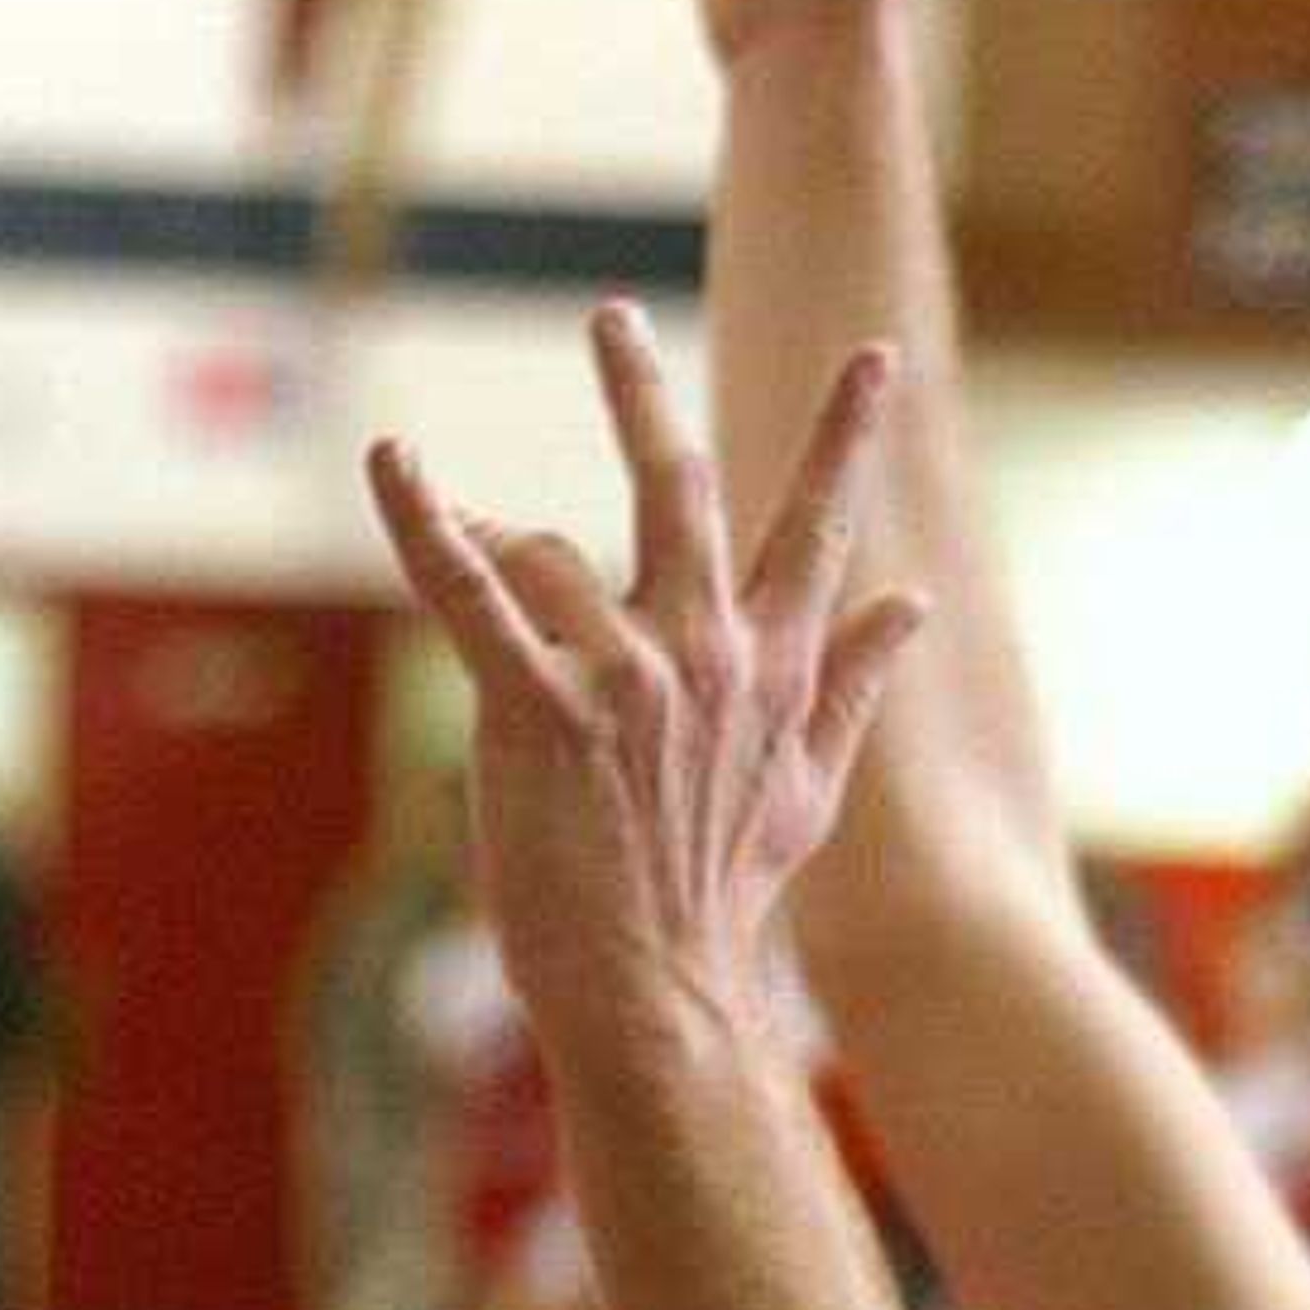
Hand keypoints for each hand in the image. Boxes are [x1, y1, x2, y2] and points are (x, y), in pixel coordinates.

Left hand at [369, 310, 918, 1049]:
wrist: (657, 992)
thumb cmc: (722, 895)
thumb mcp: (811, 786)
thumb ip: (856, 680)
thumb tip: (916, 603)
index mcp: (775, 666)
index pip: (817, 530)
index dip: (846, 438)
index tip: (874, 357)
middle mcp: (710, 654)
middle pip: (677, 485)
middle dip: (639, 393)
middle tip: (607, 317)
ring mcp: (627, 677)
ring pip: (551, 559)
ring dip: (504, 567)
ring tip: (480, 601)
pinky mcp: (541, 708)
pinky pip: (471, 590)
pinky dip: (426, 520)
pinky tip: (392, 459)